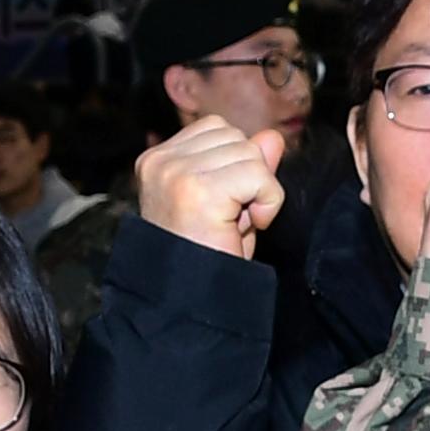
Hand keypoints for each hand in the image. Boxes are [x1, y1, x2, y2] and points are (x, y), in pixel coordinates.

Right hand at [135, 114, 288, 258]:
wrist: (186, 301)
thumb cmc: (206, 257)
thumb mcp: (229, 202)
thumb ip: (247, 164)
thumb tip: (272, 136)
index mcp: (157, 159)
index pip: (217, 129)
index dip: (236, 166)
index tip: (224, 206)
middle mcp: (161, 160)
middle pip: (237, 138)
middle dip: (249, 178)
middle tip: (231, 219)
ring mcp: (176, 172)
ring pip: (251, 154)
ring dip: (259, 192)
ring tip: (235, 223)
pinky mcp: (199, 190)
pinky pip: (259, 176)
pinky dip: (267, 203)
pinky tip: (248, 226)